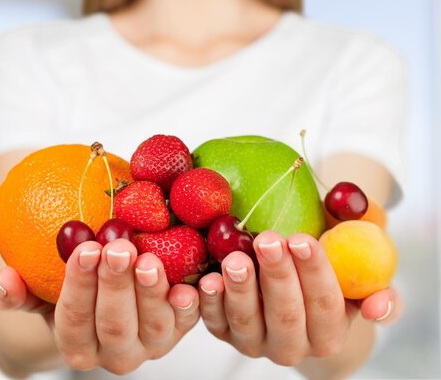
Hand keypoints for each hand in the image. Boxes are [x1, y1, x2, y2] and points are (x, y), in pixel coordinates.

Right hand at [0, 239, 200, 374]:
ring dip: (152, 292)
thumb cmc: (72, 293)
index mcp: (78, 347)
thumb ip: (17, 292)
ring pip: (153, 326)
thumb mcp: (40, 293)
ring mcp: (151, 345)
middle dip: (116, 285)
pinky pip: (190, 322)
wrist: (107, 302)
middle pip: (115, 324)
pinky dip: (190, 305)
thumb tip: (3, 280)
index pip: (74, 320)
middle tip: (118, 248)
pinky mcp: (180, 331)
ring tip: (149, 259)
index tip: (85, 250)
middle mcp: (115, 354)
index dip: (79, 286)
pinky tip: (191, 282)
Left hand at [197, 230, 401, 365]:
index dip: (315, 272)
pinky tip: (208, 280)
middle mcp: (292, 346)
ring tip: (236, 259)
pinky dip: (209, 302)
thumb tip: (378, 306)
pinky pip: (214, 321)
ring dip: (241, 290)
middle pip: (285, 314)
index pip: (325, 305)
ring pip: (247, 321)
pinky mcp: (224, 332)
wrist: (294, 288)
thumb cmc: (329, 273)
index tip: (302, 240)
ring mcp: (254, 342)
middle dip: (277, 276)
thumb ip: (378, 287)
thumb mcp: (361, 276)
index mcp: (329, 334)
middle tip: (268, 240)